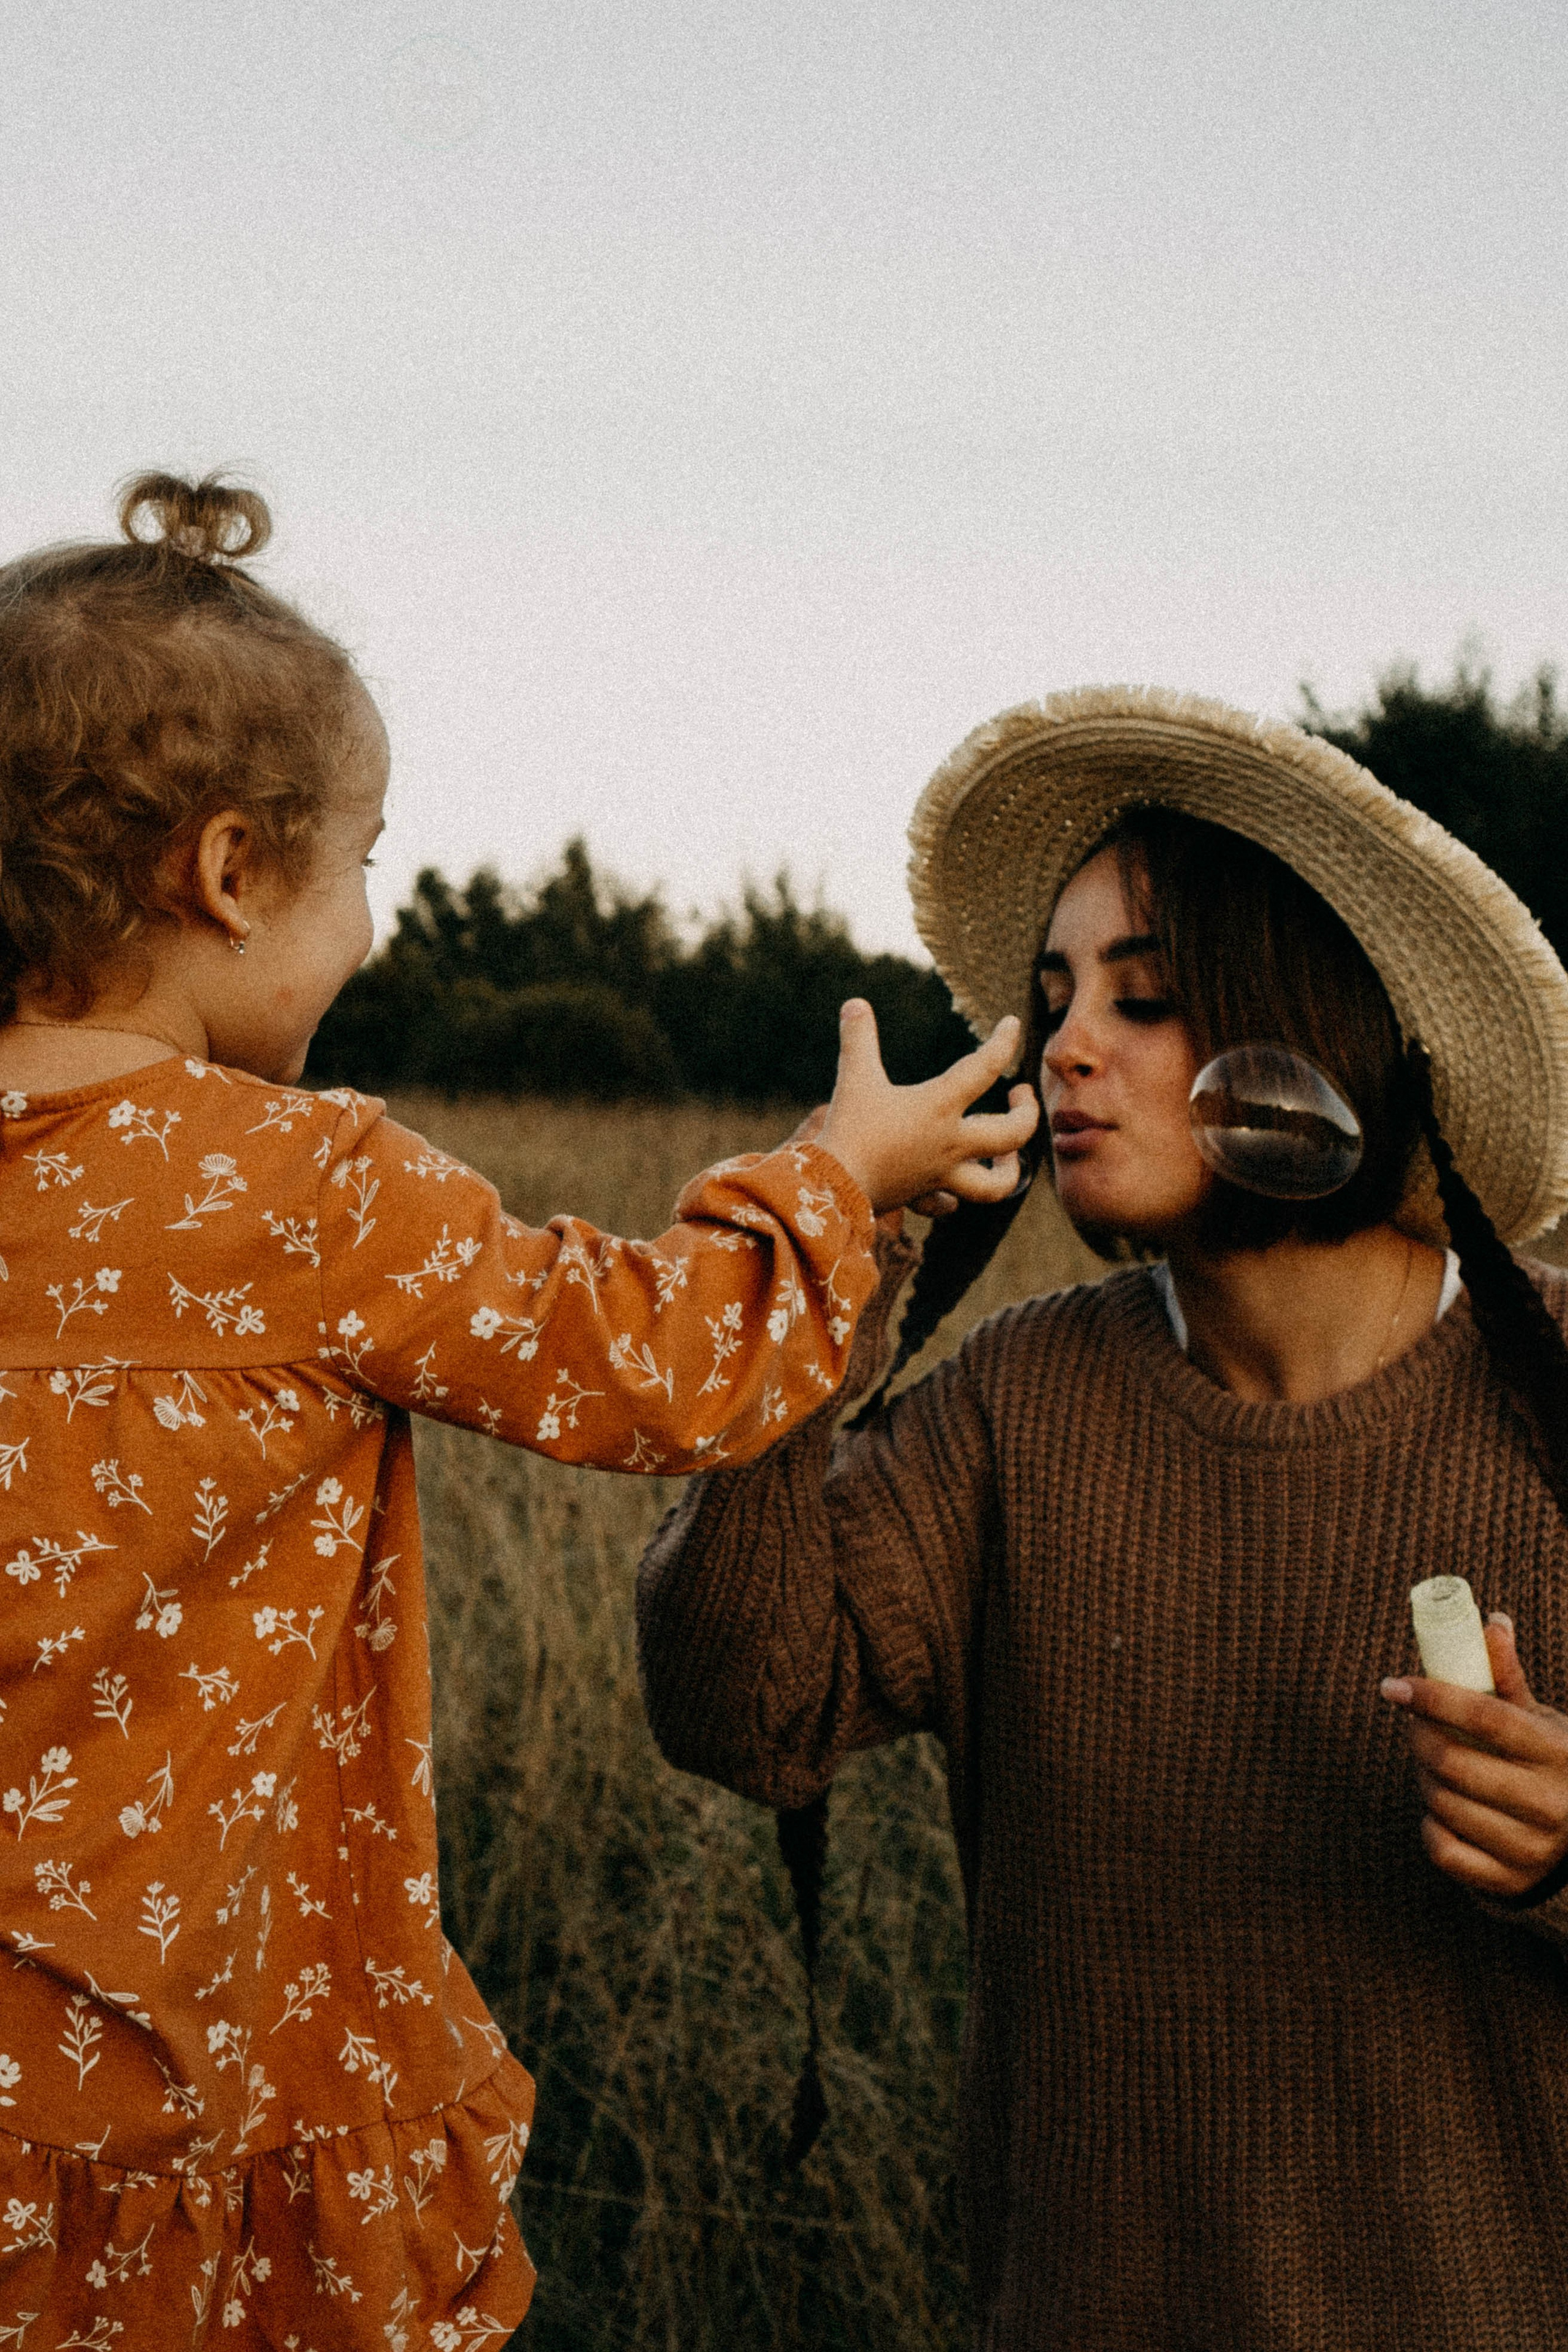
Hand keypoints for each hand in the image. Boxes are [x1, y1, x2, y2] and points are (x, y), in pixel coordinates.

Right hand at [815, 1000, 1038, 1218]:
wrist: (832, 1187)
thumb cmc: (849, 1129)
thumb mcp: (854, 1077)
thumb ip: (858, 1038)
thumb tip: (855, 1003)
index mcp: (940, 1107)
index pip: (985, 1068)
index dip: (1003, 1042)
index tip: (1012, 1024)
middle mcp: (950, 1144)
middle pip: (1012, 1134)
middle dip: (1027, 1112)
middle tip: (1021, 1092)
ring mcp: (941, 1175)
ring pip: (994, 1185)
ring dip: (1008, 1170)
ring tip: (1006, 1153)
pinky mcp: (921, 1196)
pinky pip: (946, 1203)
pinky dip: (951, 1198)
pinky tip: (948, 1192)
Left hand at [1380, 1614, 1567, 1897]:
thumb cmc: (1553, 1765)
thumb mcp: (1542, 1722)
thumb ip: (1510, 1678)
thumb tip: (1491, 1621)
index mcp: (1560, 1754)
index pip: (1486, 1718)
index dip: (1434, 1696)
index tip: (1394, 1685)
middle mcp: (1552, 1805)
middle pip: (1454, 1763)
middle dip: (1420, 1736)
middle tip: (1414, 1724)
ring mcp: (1532, 1850)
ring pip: (1443, 1804)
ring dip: (1423, 1777)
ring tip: (1431, 1763)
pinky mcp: (1510, 1882)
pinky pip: (1444, 1851)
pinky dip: (1430, 1825)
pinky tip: (1439, 1809)